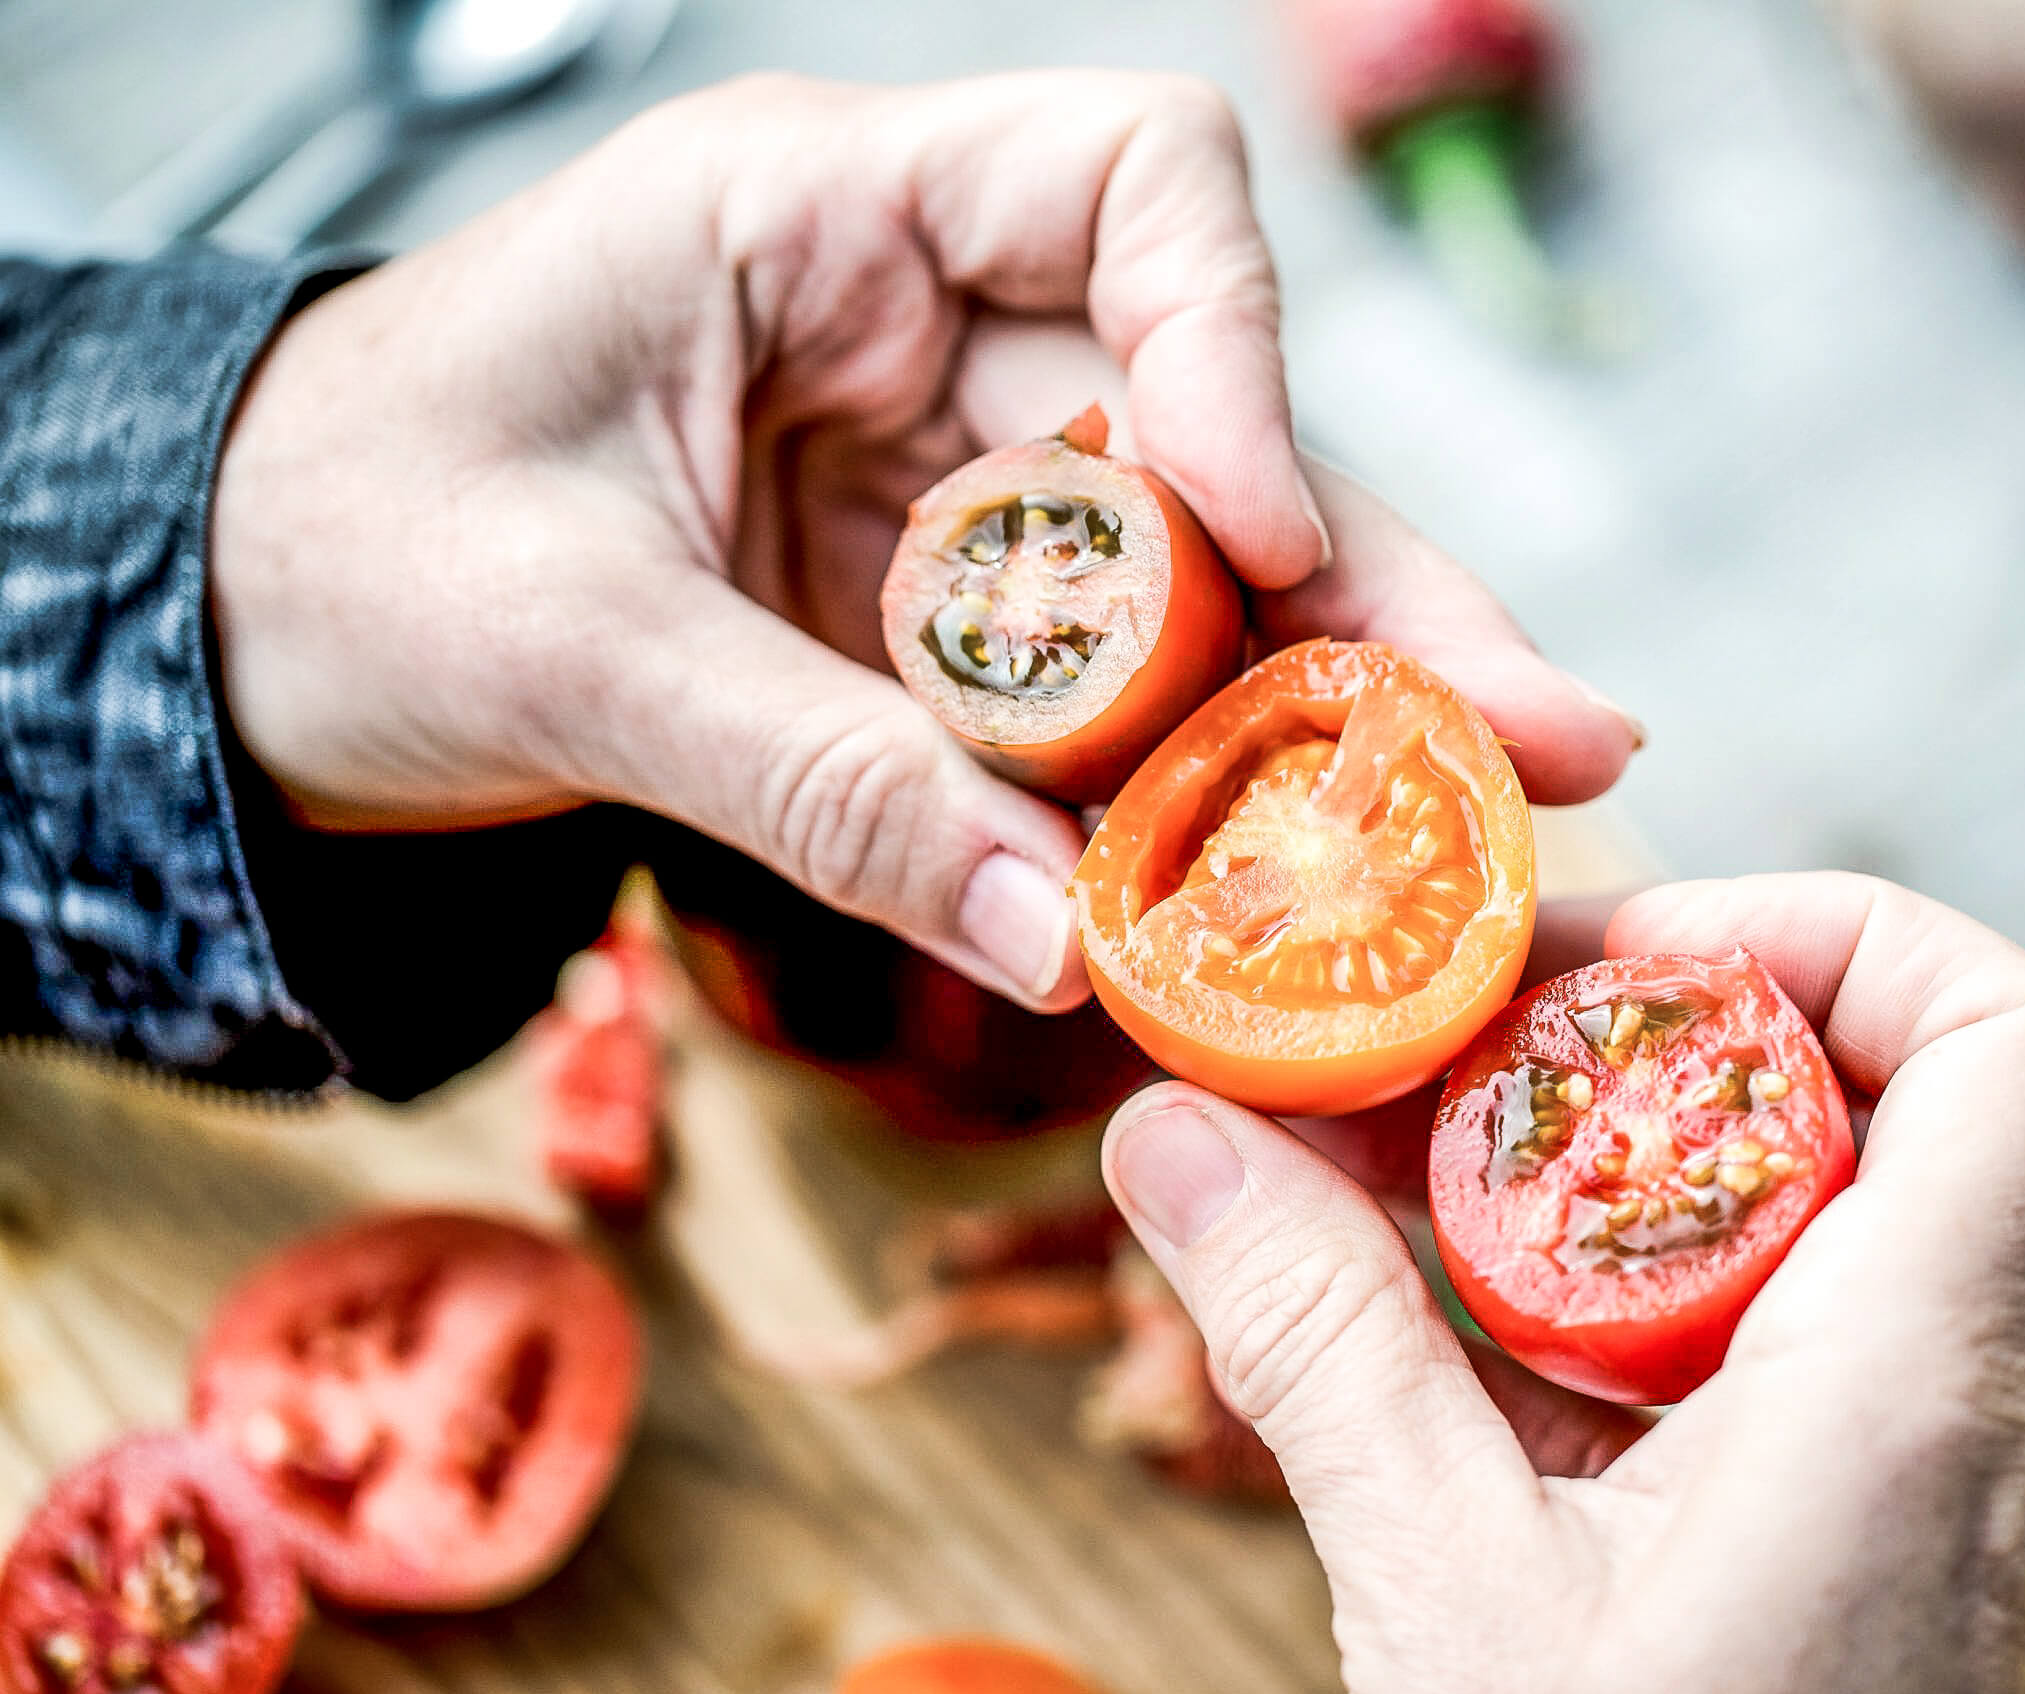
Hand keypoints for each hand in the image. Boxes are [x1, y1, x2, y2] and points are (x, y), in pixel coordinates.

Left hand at [209, 72, 1638, 1011]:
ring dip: (1314, 722)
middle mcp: (917, 327)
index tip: (1260, 534)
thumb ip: (820, 780)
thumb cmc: (341, 546)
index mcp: (816, 216)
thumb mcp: (567, 650)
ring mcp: (938, 482)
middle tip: (1547, 743)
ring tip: (1462, 847)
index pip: (1129, 180)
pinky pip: (1095, 700)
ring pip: (1188, 583)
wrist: (231, 631)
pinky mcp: (927, 619)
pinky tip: (1262, 895)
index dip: (1235, 347)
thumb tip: (1059, 936)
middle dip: (1375, 592)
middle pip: (1214, 426)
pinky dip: (1168, 801)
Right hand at [1099, 872, 2024, 1693]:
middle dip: (1654, 1043)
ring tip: (1435, 1182)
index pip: (2018, 1032)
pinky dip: (1645, 1302)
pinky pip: (1799, 1346)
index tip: (1617, 968)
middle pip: (1886, 1095)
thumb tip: (1176, 1137)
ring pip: (1830, 1220)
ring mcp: (1951, 1482)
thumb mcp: (1444, 1591)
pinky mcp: (1897, 1542)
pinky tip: (1484, 1348)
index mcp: (1918, 1380)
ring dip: (1630, 1173)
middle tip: (1459, 1054)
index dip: (1829, 934)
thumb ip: (1312, 1339)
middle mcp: (1982, 1410)